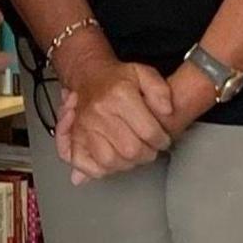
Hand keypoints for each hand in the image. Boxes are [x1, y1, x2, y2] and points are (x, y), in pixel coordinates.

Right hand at [54, 55, 176, 181]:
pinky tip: (113, 161)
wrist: (88, 76)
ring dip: (127, 163)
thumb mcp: (144, 73)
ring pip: (110, 160)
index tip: (163, 140)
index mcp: (120, 95)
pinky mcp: (75, 137)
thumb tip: (167, 110)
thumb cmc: (116, 79)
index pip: (148, 131)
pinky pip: (85, 163)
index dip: (161, 140)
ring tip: (134, 155)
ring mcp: (85, 127)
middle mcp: (100, 112)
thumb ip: (160, 90)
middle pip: (131, 150)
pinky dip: (100, 169)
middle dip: (147, 154)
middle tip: (151, 149)